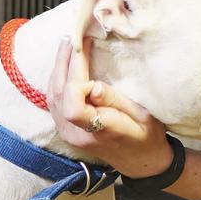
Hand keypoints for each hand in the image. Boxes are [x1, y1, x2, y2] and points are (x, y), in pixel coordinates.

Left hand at [45, 39, 173, 178]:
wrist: (141, 161)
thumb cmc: (147, 136)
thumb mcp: (142, 116)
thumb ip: (116, 101)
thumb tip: (93, 85)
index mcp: (98, 131)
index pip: (73, 106)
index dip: (76, 78)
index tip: (86, 53)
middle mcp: (76, 133)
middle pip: (59, 94)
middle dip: (65, 62)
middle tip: (72, 37)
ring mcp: (67, 132)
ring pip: (53, 96)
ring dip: (59, 68)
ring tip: (66, 45)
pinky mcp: (65, 129)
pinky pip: (54, 101)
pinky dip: (58, 80)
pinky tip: (64, 66)